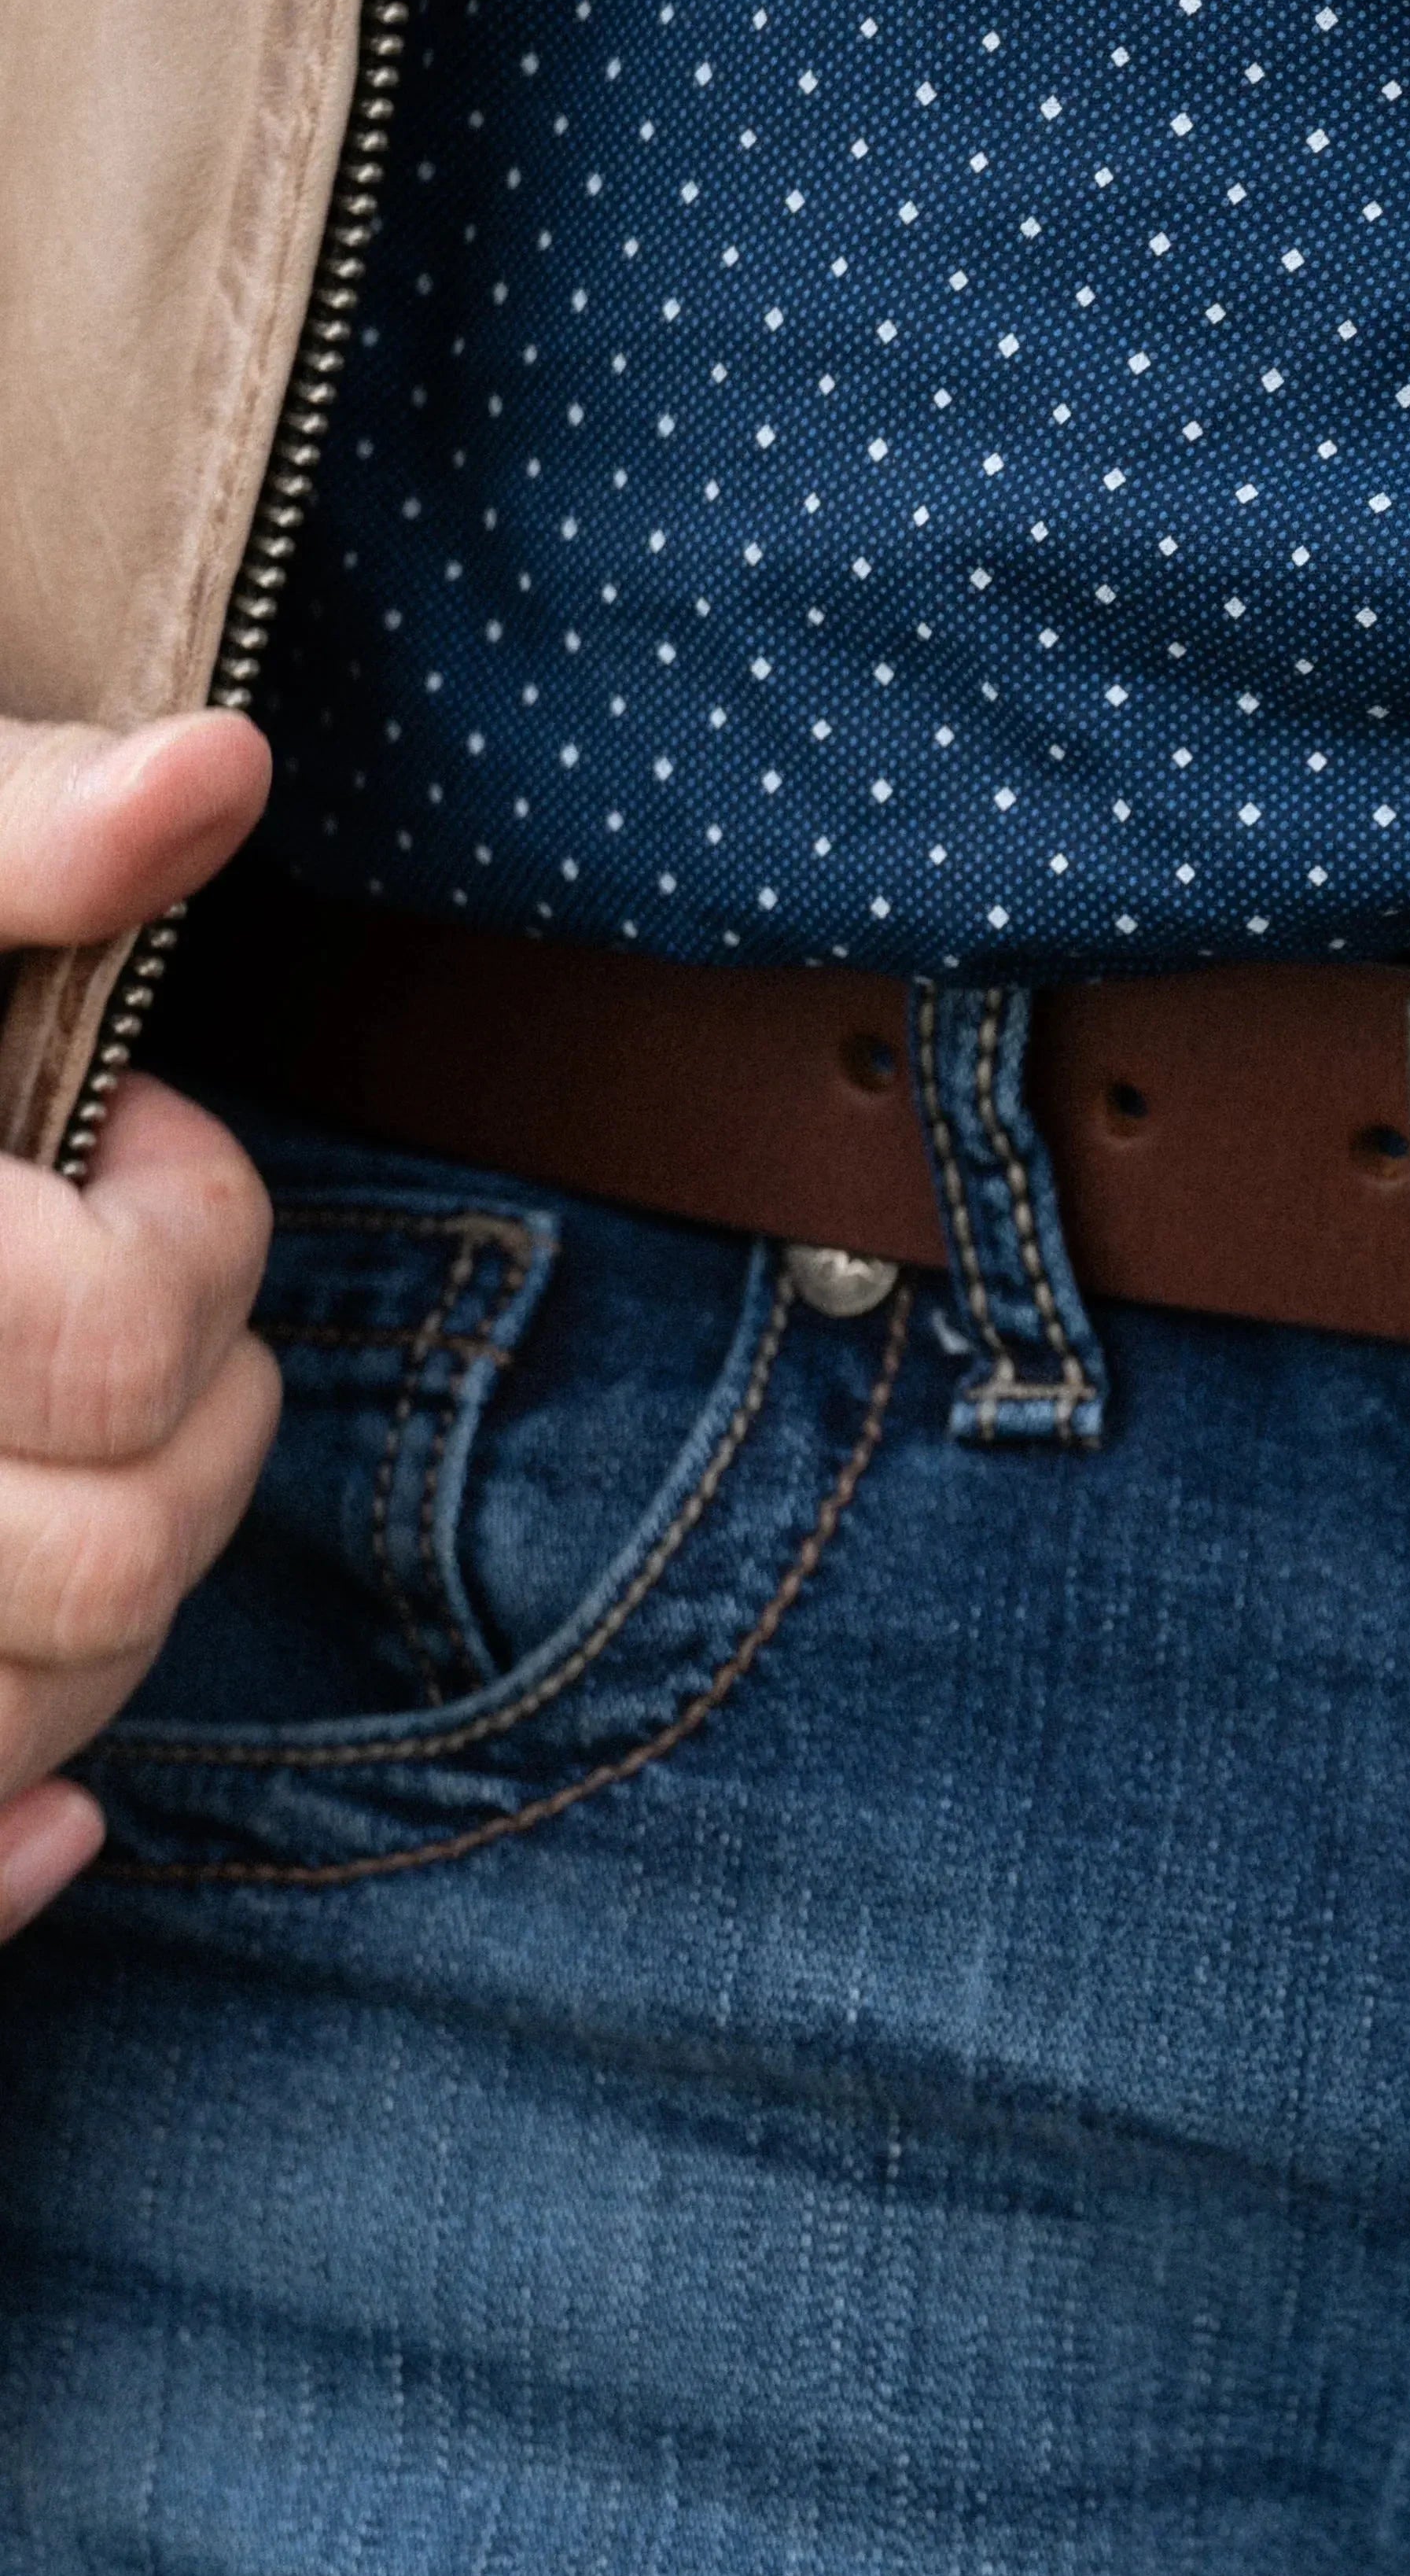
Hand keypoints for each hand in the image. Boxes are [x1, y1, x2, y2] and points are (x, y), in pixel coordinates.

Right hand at [0, 711, 277, 1940]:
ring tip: (76, 1453)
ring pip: (24, 1713)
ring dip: (115, 1596)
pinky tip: (46, 1807)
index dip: (191, 1226)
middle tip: (134, 1303)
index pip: (108, 1338)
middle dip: (196, 1424)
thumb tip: (219, 768)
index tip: (139, 1137)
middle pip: (102, 1559)